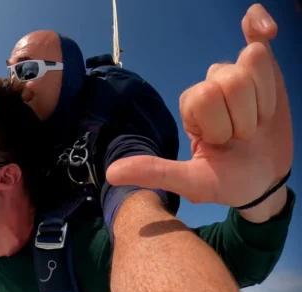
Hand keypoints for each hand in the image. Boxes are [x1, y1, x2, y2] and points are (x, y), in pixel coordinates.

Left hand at [106, 4, 291, 208]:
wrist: (263, 182)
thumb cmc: (227, 181)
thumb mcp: (191, 182)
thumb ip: (155, 172)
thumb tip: (111, 173)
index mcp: (191, 106)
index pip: (204, 96)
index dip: (221, 125)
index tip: (221, 144)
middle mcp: (212, 88)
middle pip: (230, 79)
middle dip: (243, 116)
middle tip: (240, 137)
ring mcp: (238, 78)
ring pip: (252, 61)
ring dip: (263, 102)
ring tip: (255, 123)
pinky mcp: (263, 73)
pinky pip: (256, 37)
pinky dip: (259, 23)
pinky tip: (265, 28)